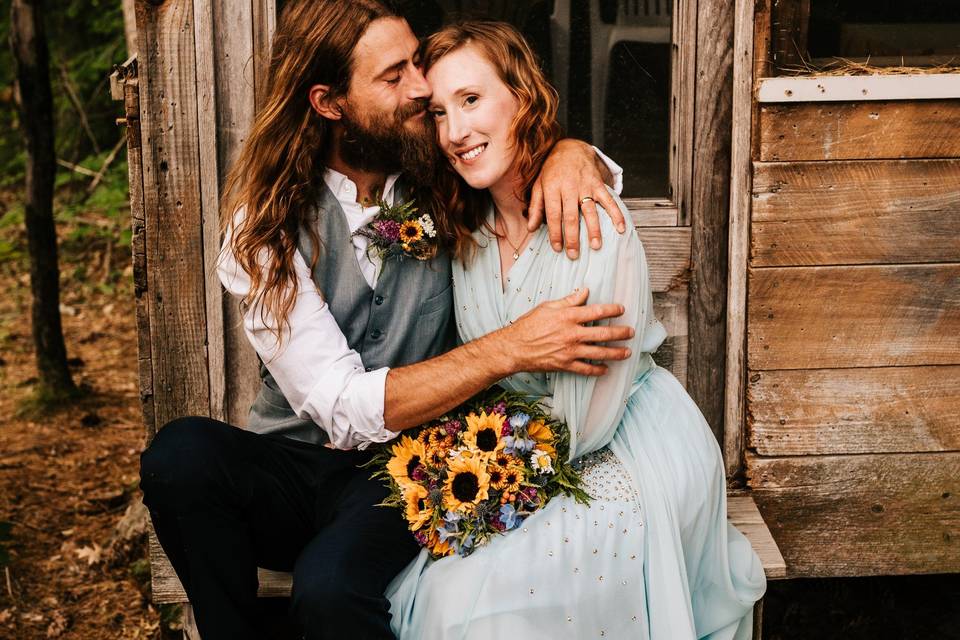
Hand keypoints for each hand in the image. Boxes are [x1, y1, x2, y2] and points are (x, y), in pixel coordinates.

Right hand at [500, 288, 633, 375]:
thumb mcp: (547, 307)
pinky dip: (598, 370)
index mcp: (568, 317)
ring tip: (627, 352)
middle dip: (620, 333)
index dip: (612, 310)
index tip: (621, 309)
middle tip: (631, 332)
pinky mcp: (565, 365)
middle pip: (603, 333)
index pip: (597, 311)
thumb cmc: (528, 325)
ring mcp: (570, 351)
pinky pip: (586, 369)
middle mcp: (572, 334)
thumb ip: (568, 301)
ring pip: (599, 353)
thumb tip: (584, 292)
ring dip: (616, 353)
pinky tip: (606, 369)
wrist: (514, 348)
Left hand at [527, 139, 625, 258]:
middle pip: (571, 216)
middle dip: (572, 237)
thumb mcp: (539, 185)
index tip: (557, 248)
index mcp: (552, 188)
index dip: (555, 232)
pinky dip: (616, 214)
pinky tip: (620, 228)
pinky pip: (608, 200)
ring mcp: (585, 186)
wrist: (571, 148)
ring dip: (594, 229)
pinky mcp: (598, 184)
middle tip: (574, 254)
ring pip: (590, 210)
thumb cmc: (552, 170)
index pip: (553, 214)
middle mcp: (569, 188)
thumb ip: (535, 206)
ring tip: (596, 246)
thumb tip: (531, 227)